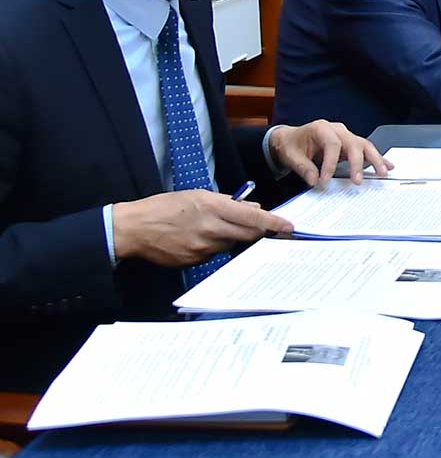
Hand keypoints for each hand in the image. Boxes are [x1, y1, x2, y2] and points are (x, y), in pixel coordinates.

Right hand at [111, 190, 292, 266]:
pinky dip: (215, 246)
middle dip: (258, 232)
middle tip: (264, 229)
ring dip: (232, 237)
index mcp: (212, 208)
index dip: (274, 224)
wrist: (134, 228)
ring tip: (215, 228)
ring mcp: (202, 248)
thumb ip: (228, 203)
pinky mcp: (194, 261)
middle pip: (248, 235)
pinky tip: (200, 239)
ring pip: (231, 245)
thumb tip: (253, 210)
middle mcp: (211, 230)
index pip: (253, 219)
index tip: (289, 227)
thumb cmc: (164, 207)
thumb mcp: (197, 196)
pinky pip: (215, 254)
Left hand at [268, 120, 390, 187]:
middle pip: (353, 143)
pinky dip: (377, 158)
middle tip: (358, 181)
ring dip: (375, 159)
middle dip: (357, 163)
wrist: (292, 140)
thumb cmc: (292, 146)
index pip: (332, 144)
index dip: (330, 163)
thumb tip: (314, 180)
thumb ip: (303, 168)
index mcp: (321, 128)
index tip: (325, 180)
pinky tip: (388, 165)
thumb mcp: (292, 156)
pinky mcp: (350, 144)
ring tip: (382, 173)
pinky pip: (366, 149)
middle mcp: (337, 129)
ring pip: (364, 145)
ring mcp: (346, 135)